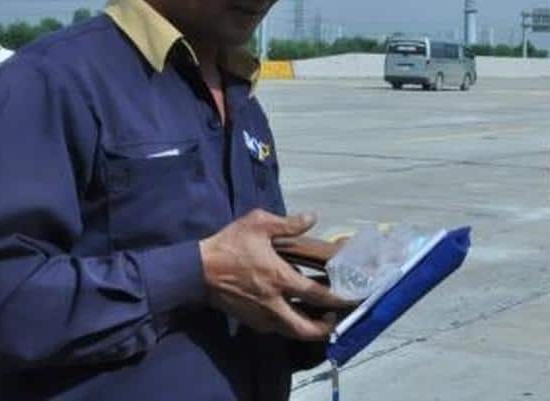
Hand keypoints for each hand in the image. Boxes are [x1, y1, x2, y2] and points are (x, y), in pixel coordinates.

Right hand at [199, 210, 354, 339]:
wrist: (197, 270)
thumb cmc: (230, 244)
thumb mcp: (259, 224)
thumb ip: (289, 223)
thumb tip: (313, 216)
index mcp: (280, 279)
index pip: (318, 295)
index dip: (338, 299)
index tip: (352, 298)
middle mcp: (274, 303)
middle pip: (305, 328)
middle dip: (325, 329)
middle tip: (334, 318)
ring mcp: (261, 315)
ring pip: (290, 332)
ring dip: (307, 329)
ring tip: (318, 318)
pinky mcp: (249, 321)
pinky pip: (275, 328)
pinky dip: (288, 325)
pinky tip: (293, 313)